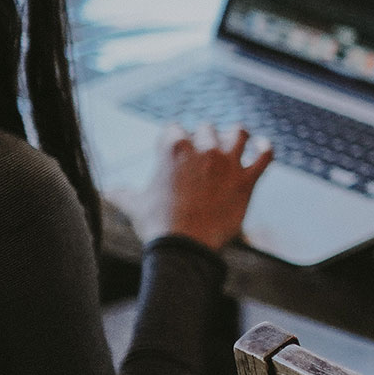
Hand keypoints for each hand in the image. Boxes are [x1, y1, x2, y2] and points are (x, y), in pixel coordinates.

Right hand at [131, 124, 272, 250]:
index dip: (174, 137)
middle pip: (206, 128)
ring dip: (235, 136)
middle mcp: (202, 148)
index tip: (174, 150)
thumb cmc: (157, 225)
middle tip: (202, 153)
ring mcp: (227, 163)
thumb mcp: (134, 204)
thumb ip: (122, 193)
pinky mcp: (247, 180)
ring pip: (238, 133)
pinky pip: (265, 155)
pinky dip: (266, 148)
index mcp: (173, 148)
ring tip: (234, 142)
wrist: (185, 246)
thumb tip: (107, 191)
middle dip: (203, 138)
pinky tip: (262, 147)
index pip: (174, 128)